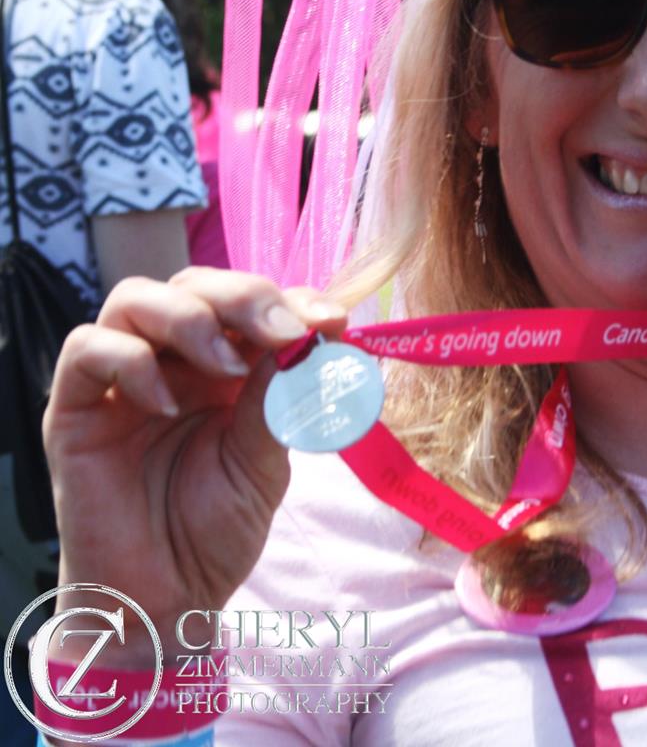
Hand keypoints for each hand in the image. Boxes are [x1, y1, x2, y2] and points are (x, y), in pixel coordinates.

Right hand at [42, 267, 348, 660]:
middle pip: (194, 284)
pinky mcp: (75, 409)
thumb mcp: (266, 459)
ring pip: (135, 298)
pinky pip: (85, 350)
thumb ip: (278, 397)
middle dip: (244, 295)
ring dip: (190, 317)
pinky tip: (166, 404)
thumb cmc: (217, 531)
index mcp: (225, 368)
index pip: (250, 304)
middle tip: (284, 331)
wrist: (165, 602)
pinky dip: (129, 360)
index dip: (290, 300)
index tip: (331, 321)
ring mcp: (122, 381)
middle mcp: (173, 363)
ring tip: (226, 368)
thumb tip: (313, 335)